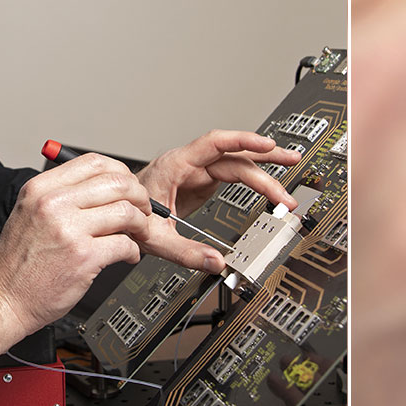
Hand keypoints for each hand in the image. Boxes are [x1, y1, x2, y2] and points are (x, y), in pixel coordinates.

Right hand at [0, 153, 151, 374]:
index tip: (129, 185)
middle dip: (139, 196)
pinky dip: (133, 251)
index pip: (94, 162)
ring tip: (138, 234)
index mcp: (41, 189)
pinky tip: (126, 255)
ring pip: (126, 212)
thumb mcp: (30, 214)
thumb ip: (64, 196)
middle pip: (117, 183)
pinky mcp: (83, 258)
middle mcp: (53, 204)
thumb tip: (107, 188)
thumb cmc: (18, 262)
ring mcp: (69, 231)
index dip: (121, 172)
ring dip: (141, 224)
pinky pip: (125, 244)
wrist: (2, 299)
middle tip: (143, 210)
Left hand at [134, 130, 302, 269]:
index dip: (242, 141)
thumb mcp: (155, 239)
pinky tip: (269, 179)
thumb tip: (217, 263)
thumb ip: (186, 252)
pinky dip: (252, 175)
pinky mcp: (200, 182)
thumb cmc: (127, 216)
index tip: (267, 145)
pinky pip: (231, 173)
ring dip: (264, 164)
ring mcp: (196, 172)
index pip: (214, 145)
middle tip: (290, 174)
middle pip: (233, 157)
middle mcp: (188, 165)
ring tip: (291, 163)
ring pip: (235, 161)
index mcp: (175, 167)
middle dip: (264, 165)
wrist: (114, 214)